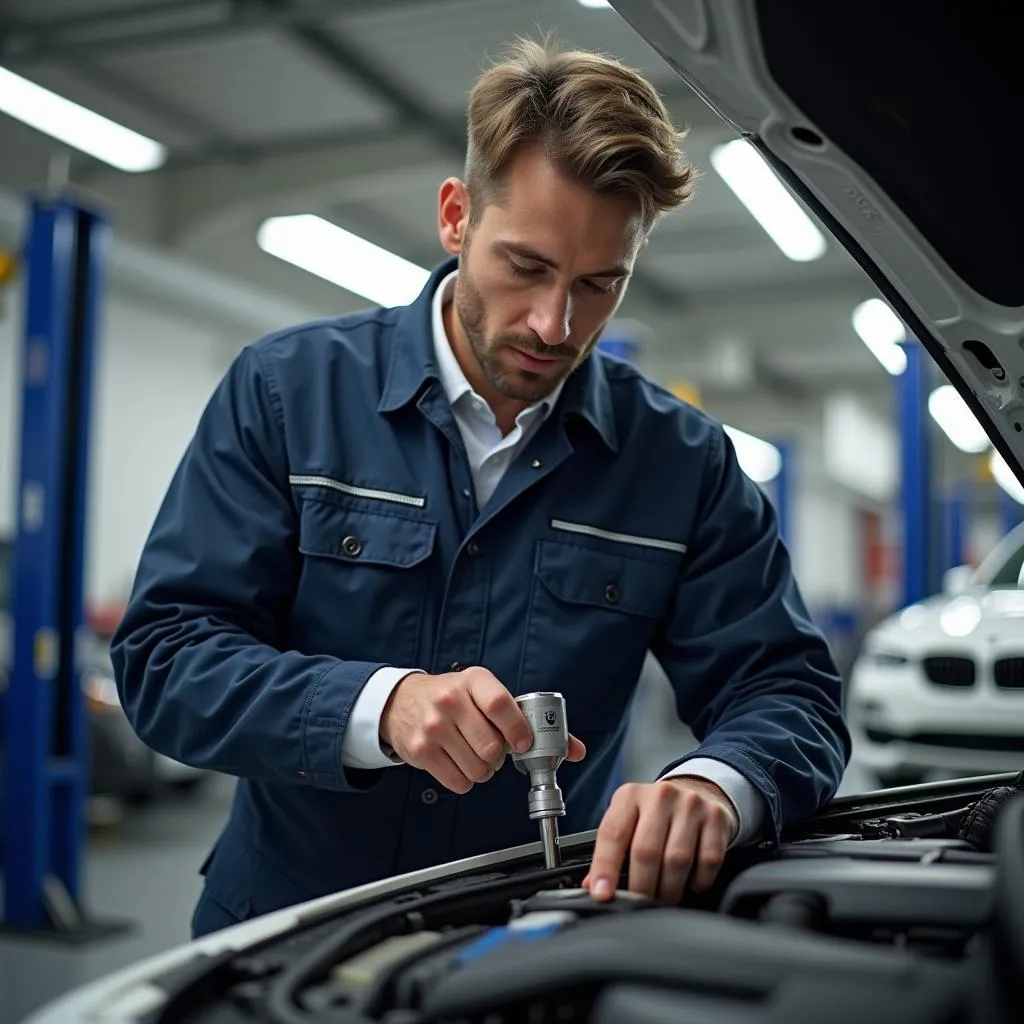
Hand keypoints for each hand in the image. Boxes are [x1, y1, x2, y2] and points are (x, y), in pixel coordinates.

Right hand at [379, 666, 585, 793]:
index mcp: (473, 681)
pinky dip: (466, 780)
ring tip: (475, 754)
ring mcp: (433, 727)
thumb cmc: (455, 698)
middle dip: (500, 756)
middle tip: (494, 749)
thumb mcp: (486, 693)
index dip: (518, 729)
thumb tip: (575, 749)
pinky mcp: (420, 751)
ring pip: (478, 768)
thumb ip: (529, 719)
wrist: (402, 702)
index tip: (524, 743)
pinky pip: (458, 782)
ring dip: (484, 770)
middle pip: (492, 747)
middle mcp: (450, 701)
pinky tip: (458, 762)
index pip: (501, 705)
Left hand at [583, 777, 738, 904]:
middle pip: (646, 851)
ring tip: (663, 897)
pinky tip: (690, 881)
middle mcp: (660, 795)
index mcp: (630, 795)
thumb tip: (593, 886)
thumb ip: (610, 851)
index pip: (613, 834)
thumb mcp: (628, 822)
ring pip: (677, 860)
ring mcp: (691, 804)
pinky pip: (707, 861)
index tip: (602, 894)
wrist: (697, 793)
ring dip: (668, 890)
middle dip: (641, 887)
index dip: (605, 868)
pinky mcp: (716, 818)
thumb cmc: (654, 816)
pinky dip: (697, 881)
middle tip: (639, 904)